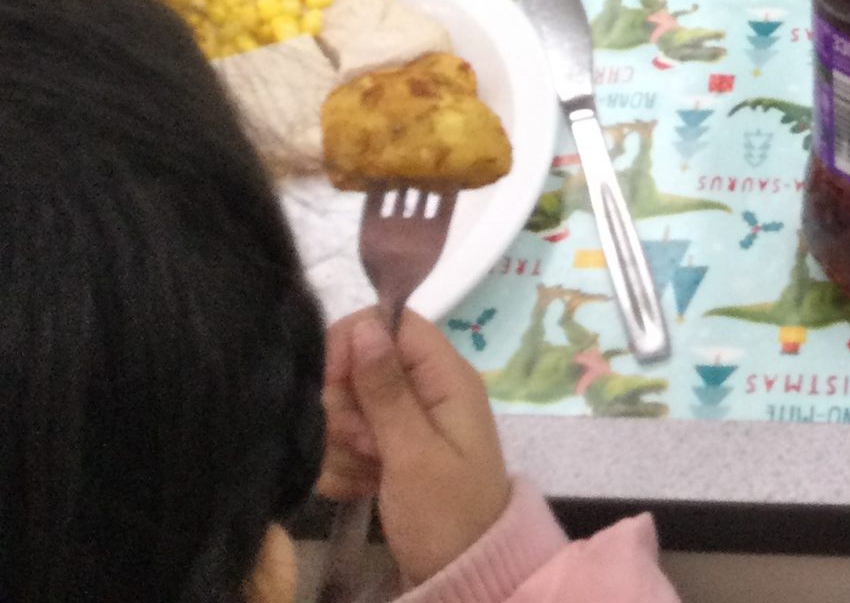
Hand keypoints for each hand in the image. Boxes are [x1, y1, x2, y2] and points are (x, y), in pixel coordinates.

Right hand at [317, 311, 511, 589]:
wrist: (465, 576)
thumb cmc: (447, 514)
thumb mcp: (415, 453)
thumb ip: (387, 389)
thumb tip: (365, 323)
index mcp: (444, 375)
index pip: (388, 322)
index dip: (352, 346)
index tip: (333, 388)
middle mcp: (426, 388)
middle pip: (360, 365)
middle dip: (347, 408)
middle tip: (365, 446)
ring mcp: (407, 421)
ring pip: (348, 407)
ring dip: (345, 444)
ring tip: (368, 474)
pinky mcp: (390, 451)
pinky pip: (350, 441)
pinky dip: (347, 465)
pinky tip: (360, 487)